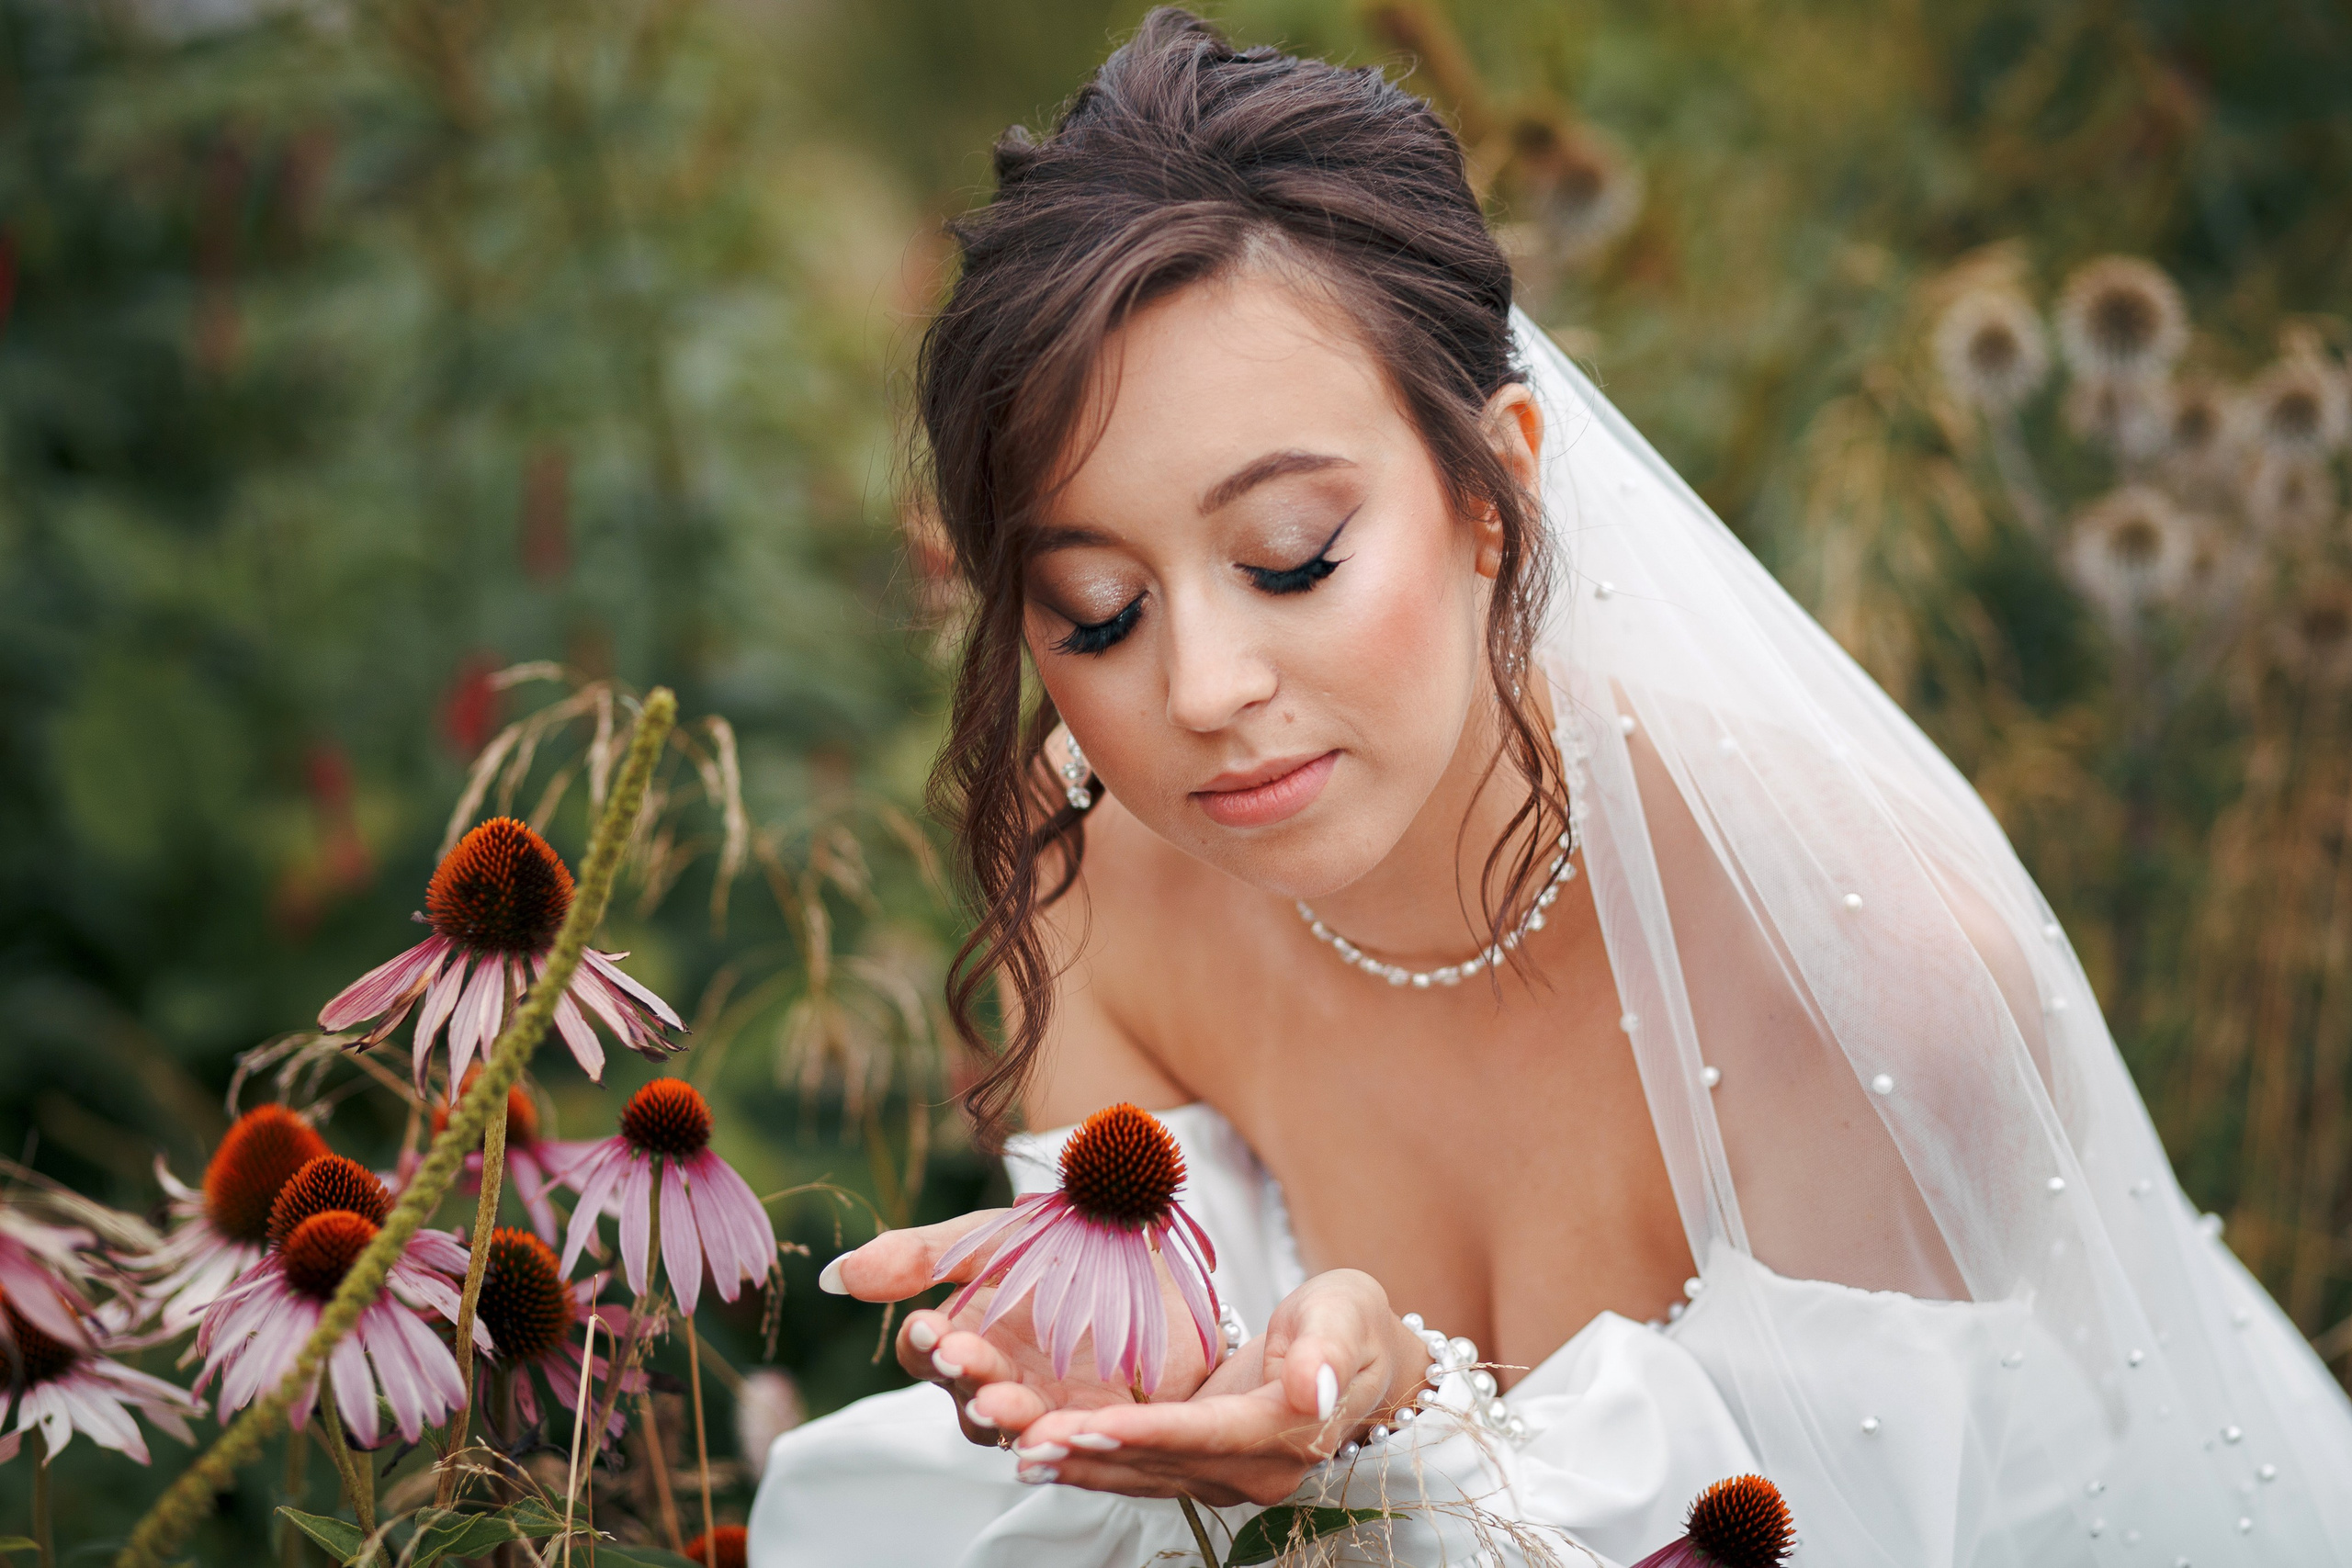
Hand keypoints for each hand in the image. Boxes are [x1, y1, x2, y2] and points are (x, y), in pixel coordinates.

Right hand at [824, 1210, 1217, 1447]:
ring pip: (1015, 1427)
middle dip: (966, 1378)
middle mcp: (999, 1378)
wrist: (1151, 1240)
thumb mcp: (989, 1237)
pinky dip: (1062, 1440)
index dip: (924, 1343)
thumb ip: (917, 1256)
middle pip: (966, 1395)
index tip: (928, 1325)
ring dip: (1005, 1418)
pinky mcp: (1102, 1418)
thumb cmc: (1059, 1238)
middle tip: (965, 1360)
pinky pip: (1076, 1440)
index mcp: (965, 1335)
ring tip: (1003, 1403)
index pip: (925, 1353)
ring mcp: (1048, 1403)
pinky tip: (1059, 1432)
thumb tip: (831, 1277)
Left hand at [1000, 1268, 1428, 1506]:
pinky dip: (1094, 1462)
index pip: (1208, 1433)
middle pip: (1164, 1462)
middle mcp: (1255, 1470)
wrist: (1360, 1356)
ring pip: (1145, 1474)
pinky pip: (1143, 1469)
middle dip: (1093, 1452)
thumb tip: (1313, 1387)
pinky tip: (1047, 1451)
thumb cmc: (1350, 1323)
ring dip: (1081, 1464)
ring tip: (1022, 1447)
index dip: (1148, 1431)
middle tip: (1028, 1438)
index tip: (1090, 1424)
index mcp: (1288, 1429)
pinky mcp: (1205, 1466)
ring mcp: (1229, 1476)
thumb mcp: (1346, 1315)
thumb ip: (1327, 1349)